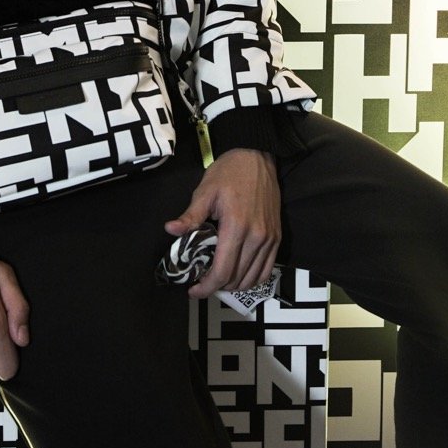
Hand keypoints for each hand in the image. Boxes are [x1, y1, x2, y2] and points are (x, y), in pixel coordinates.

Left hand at [164, 148, 280, 297]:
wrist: (256, 156)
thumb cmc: (228, 172)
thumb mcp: (205, 191)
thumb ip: (191, 215)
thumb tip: (171, 230)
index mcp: (236, 227)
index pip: (222, 270)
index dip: (207, 286)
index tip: (193, 290)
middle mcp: (256, 237)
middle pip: (236, 278)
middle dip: (216, 287)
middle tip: (201, 283)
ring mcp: (269, 239)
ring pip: (252, 278)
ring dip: (234, 285)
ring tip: (217, 280)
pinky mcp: (277, 237)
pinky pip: (266, 269)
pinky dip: (252, 279)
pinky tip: (239, 276)